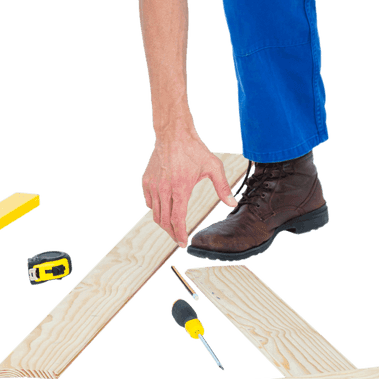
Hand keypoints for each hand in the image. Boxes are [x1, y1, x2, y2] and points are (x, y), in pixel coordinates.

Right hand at [141, 131, 238, 248]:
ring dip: (164, 224)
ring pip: (156, 213)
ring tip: (172, 227)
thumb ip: (223, 186)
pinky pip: (149, 202)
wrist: (173, 134)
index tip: (183, 244)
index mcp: (180, 188)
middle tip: (179, 239)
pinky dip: (156, 210)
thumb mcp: (213, 166)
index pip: (177, 219)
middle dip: (172, 233)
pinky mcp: (146, 181)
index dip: (180, 234)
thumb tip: (232, 203)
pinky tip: (164, 210)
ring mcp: (153, 185)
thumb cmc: (194, 150)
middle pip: (165, 221)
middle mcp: (164, 189)